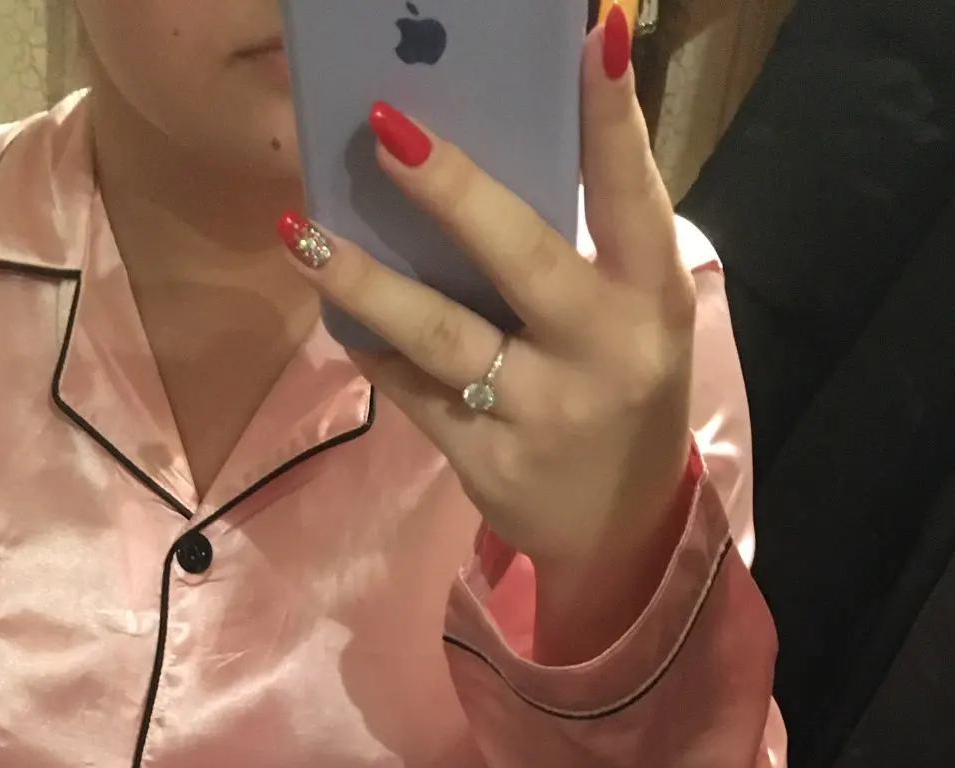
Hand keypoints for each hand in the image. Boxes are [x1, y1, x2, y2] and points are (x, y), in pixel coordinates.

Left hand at [280, 6, 696, 661]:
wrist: (620, 530)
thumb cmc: (620, 388)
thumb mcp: (635, 313)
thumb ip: (586, 239)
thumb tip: (493, 144)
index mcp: (652, 297)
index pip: (634, 193)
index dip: (614, 118)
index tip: (597, 34)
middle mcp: (603, 352)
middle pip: (522, 258)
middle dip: (453, 190)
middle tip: (384, 127)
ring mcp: (541, 414)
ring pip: (443, 336)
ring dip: (367, 281)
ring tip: (302, 232)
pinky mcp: (488, 463)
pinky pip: (413, 393)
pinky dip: (371, 348)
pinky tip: (332, 310)